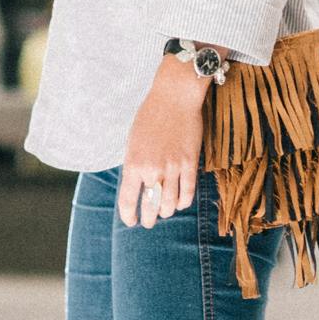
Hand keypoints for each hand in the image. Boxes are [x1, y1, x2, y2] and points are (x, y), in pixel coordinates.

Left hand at [118, 58, 207, 228]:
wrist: (174, 97)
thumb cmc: (149, 116)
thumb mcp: (132, 141)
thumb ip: (134, 165)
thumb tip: (137, 187)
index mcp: (133, 164)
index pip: (128, 201)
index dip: (129, 216)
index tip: (131, 221)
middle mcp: (152, 170)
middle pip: (149, 207)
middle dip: (148, 219)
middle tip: (148, 222)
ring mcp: (173, 168)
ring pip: (169, 205)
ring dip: (165, 212)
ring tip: (163, 212)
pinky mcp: (190, 164)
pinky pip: (187, 193)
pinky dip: (182, 202)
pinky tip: (179, 203)